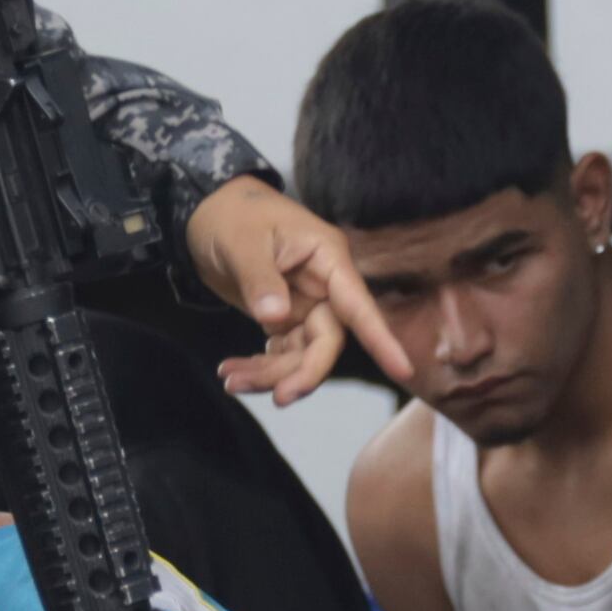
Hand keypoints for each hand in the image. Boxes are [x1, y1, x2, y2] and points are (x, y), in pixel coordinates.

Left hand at [190, 178, 414, 402]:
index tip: (403, 370)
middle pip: (328, 341)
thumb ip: (260, 280)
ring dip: (271, 374)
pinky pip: (281, 353)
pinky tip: (231, 373)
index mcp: (327, 257)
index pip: (358, 304)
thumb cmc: (232, 216)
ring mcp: (305, 303)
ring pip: (302, 354)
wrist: (208, 213)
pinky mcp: (284, 317)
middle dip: (303, 372)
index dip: (381, 338)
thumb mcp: (242, 243)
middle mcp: (323, 285)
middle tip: (276, 398)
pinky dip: (258, 368)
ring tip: (231, 380)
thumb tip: (277, 318)